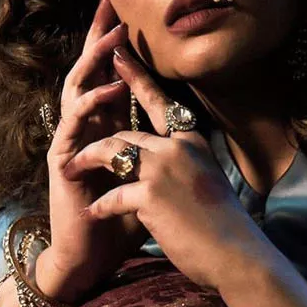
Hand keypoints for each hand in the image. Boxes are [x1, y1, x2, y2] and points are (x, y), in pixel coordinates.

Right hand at [35, 0, 147, 302]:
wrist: (94, 251)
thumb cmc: (122, 211)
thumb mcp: (147, 166)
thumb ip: (157, 138)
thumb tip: (189, 117)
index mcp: (105, 121)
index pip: (112, 71)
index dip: (118, 42)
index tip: (130, 8)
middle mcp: (85, 124)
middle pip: (90, 69)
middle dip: (100, 36)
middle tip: (111, 2)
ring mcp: (71, 138)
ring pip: (79, 87)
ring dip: (97, 61)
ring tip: (116, 36)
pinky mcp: (62, 158)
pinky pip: (76, 123)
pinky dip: (94, 102)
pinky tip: (112, 89)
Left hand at [62, 46, 272, 292]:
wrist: (234, 252)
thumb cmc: (221, 220)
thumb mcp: (205, 174)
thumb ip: (184, 157)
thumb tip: (166, 148)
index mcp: (191, 138)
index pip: (158, 100)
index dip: (134, 76)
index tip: (115, 54)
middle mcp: (176, 146)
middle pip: (126, 133)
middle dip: (96, 142)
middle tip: (75, 147)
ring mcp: (162, 168)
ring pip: (111, 152)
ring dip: (88, 164)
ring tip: (71, 175)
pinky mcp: (149, 194)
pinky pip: (111, 195)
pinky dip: (99, 206)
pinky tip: (92, 212)